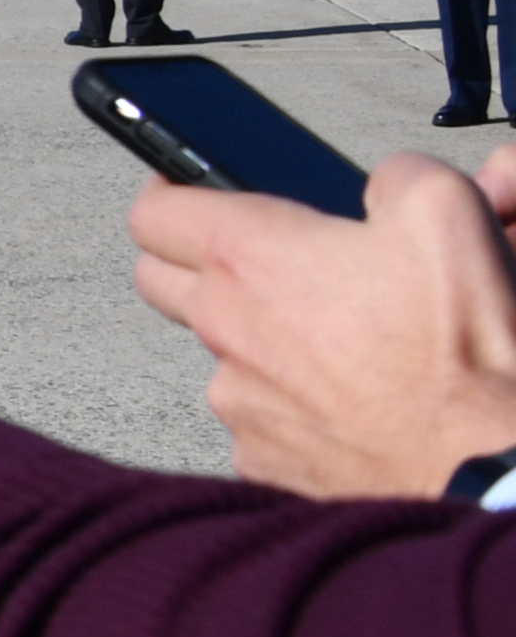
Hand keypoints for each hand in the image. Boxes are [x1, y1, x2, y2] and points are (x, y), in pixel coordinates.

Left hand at [125, 152, 515, 499]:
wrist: (484, 462)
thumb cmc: (460, 344)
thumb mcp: (446, 212)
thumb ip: (397, 175)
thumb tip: (383, 184)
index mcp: (250, 258)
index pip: (154, 214)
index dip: (170, 194)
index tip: (188, 193)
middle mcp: (224, 329)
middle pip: (161, 281)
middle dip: (194, 262)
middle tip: (263, 261)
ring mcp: (237, 400)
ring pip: (221, 354)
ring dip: (260, 339)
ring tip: (340, 341)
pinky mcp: (262, 456)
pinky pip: (258, 417)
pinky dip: (291, 403)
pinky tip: (350, 400)